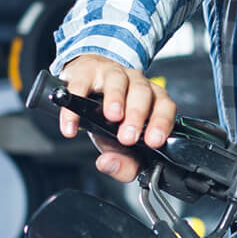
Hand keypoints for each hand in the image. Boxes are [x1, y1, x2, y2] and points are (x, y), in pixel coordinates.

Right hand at [56, 55, 176, 182]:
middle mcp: (135, 84)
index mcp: (151, 100)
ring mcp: (112, 75)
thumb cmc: (108, 118)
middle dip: (137, 115)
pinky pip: (80, 86)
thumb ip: (124, 163)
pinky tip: (72, 126)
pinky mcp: (86, 72)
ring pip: (118, 81)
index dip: (161, 123)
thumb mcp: (119, 143)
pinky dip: (75, 107)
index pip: (164, 107)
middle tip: (128, 137)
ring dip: (116, 99)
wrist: (87, 87)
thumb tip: (110, 165)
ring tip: (112, 116)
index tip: (153, 141)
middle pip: (142, 93)